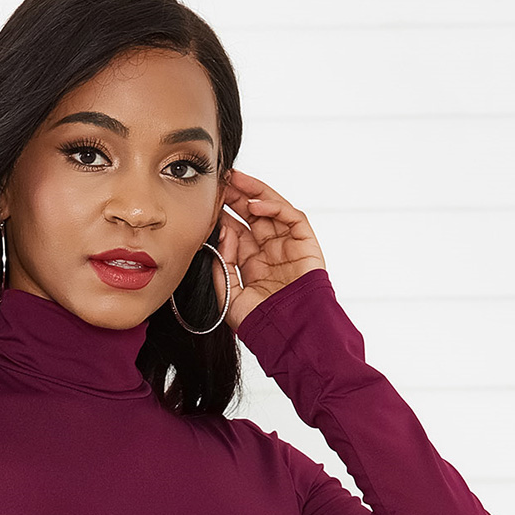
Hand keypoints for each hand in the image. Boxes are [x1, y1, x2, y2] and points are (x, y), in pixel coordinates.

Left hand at [211, 167, 327, 333]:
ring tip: (234, 180)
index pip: (237, 231)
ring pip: (271, 210)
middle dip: (236, 197)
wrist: (287, 334)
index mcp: (252, 265)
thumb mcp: (229, 297)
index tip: (208, 201)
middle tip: (219, 180)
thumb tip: (219, 236)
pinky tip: (254, 205)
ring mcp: (288, 247)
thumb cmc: (261, 323)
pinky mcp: (306, 244)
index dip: (223, 215)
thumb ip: (221, 268)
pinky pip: (291, 217)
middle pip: (252, 216)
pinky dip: (274, 207)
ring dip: (253, 193)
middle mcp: (270, 252)